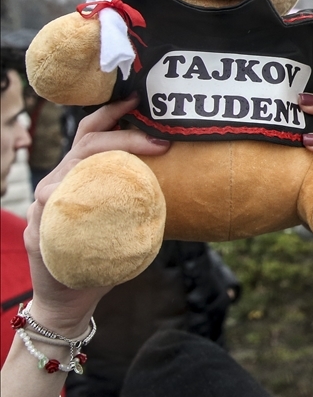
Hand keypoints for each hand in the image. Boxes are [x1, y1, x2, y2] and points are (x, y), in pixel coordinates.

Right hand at [27, 96, 171, 332]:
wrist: (71, 295)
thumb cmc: (103, 249)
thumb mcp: (127, 215)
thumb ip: (142, 193)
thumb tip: (191, 174)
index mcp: (80, 172)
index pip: (91, 132)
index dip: (112, 113)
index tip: (138, 101)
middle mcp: (58, 182)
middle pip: (85, 145)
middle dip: (123, 136)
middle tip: (159, 141)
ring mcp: (44, 205)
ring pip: (70, 172)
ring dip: (108, 164)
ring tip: (142, 162)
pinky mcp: (37, 231)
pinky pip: (54, 211)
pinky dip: (78, 204)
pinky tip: (98, 202)